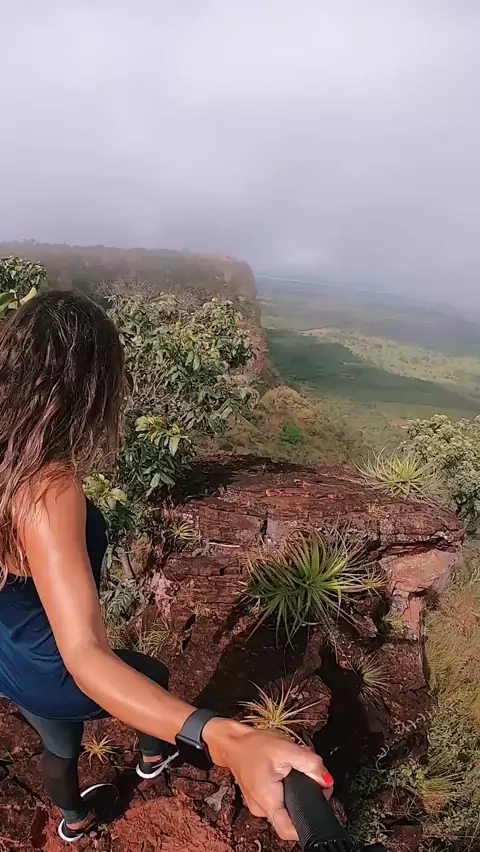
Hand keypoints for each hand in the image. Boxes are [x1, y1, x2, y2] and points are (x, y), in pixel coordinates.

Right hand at [204, 719, 333, 841]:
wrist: (232, 742)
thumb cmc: (254, 745)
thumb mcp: (286, 749)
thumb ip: (310, 764)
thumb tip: (327, 780)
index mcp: (267, 800)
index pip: (288, 830)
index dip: (306, 824)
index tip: (319, 806)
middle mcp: (261, 809)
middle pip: (290, 818)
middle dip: (306, 802)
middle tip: (314, 781)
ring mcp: (258, 806)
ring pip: (285, 810)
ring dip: (295, 796)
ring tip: (297, 775)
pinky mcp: (258, 800)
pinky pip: (277, 803)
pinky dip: (286, 793)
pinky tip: (286, 777)